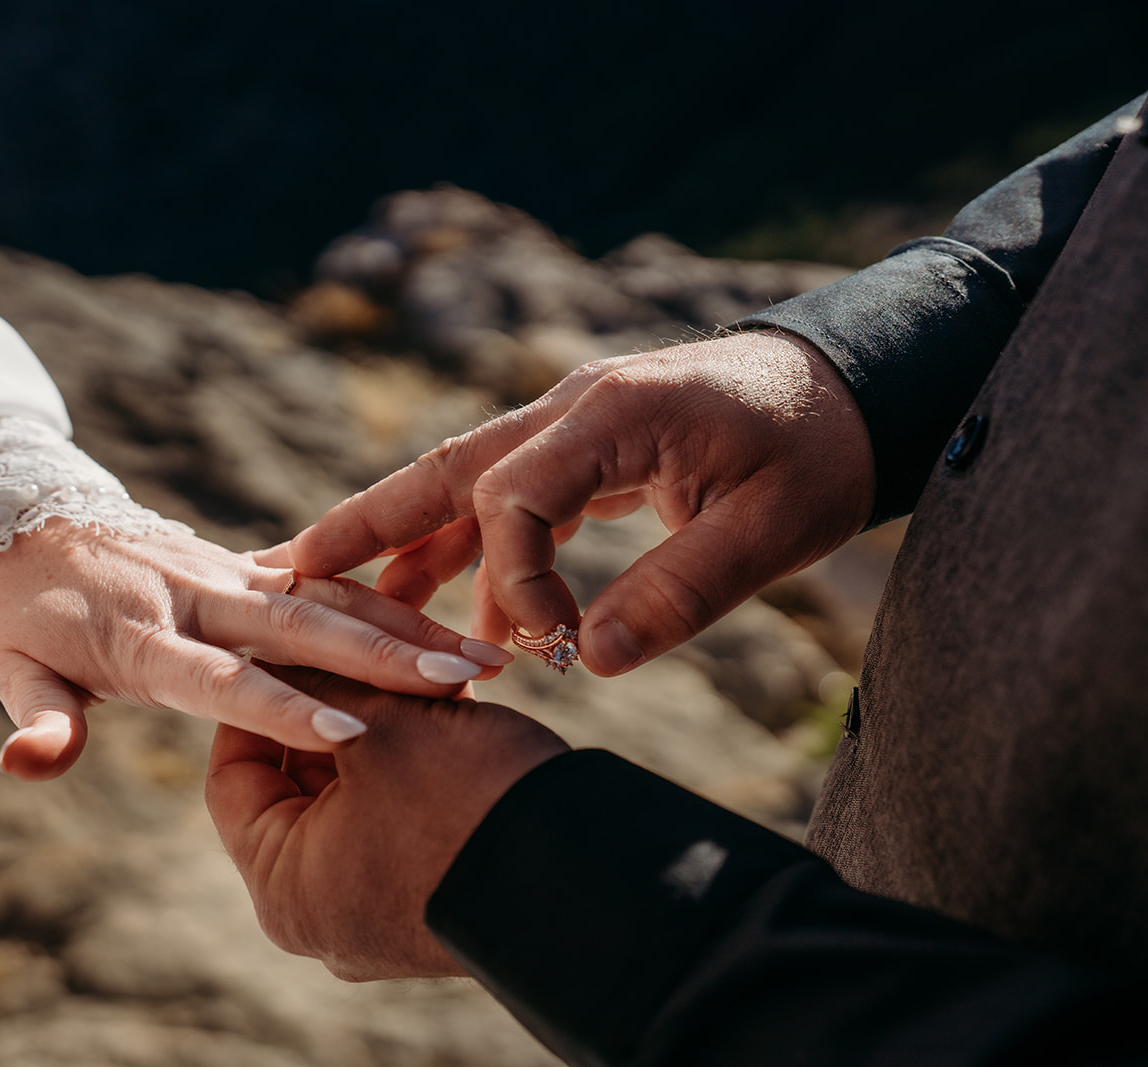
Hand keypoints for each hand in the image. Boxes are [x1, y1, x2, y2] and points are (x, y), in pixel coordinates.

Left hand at [0, 522, 512, 779]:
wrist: (31, 523)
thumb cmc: (26, 617)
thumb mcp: (13, 668)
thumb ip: (39, 718)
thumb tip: (26, 765)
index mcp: (144, 636)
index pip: (220, 678)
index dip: (279, 706)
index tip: (346, 732)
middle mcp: (200, 597)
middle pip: (301, 627)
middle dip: (383, 655)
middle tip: (459, 680)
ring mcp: (232, 575)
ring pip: (332, 597)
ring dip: (408, 627)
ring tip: (485, 659)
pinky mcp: (253, 565)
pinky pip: (331, 581)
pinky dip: (391, 602)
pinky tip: (453, 627)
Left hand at [204, 667, 567, 979]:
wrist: (592, 875)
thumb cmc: (468, 796)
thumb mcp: (382, 723)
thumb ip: (321, 684)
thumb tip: (279, 650)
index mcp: (284, 888)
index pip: (234, 775)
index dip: (260, 697)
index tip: (286, 645)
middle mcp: (320, 917)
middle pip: (294, 787)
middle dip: (332, 711)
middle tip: (358, 650)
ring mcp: (375, 919)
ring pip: (353, 798)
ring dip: (379, 730)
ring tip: (415, 672)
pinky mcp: (428, 907)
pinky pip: (395, 824)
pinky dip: (412, 768)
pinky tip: (446, 710)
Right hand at [287, 331, 874, 674]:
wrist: (857, 388)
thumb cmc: (822, 450)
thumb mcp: (770, 530)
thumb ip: (677, 594)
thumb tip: (588, 663)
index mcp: (609, 414)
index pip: (509, 497)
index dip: (512, 581)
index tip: (551, 645)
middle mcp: (573, 409)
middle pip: (445, 469)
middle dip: (368, 523)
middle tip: (293, 569)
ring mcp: (576, 424)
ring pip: (467, 482)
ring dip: (412, 543)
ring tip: (355, 604)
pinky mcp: (592, 449)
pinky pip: (514, 499)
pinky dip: (481, 554)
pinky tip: (475, 618)